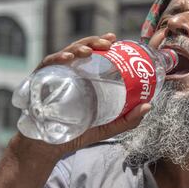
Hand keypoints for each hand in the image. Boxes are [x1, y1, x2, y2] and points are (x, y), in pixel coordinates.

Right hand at [18, 33, 150, 158]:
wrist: (47, 148)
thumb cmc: (75, 134)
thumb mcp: (105, 127)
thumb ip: (127, 120)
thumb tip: (149, 105)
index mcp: (83, 78)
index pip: (93, 55)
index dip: (102, 43)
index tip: (114, 39)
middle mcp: (69, 73)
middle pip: (80, 50)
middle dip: (93, 42)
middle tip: (107, 43)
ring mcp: (54, 76)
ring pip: (65, 53)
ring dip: (78, 48)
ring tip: (89, 50)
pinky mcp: (39, 81)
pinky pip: (47, 65)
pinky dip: (58, 59)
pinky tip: (69, 59)